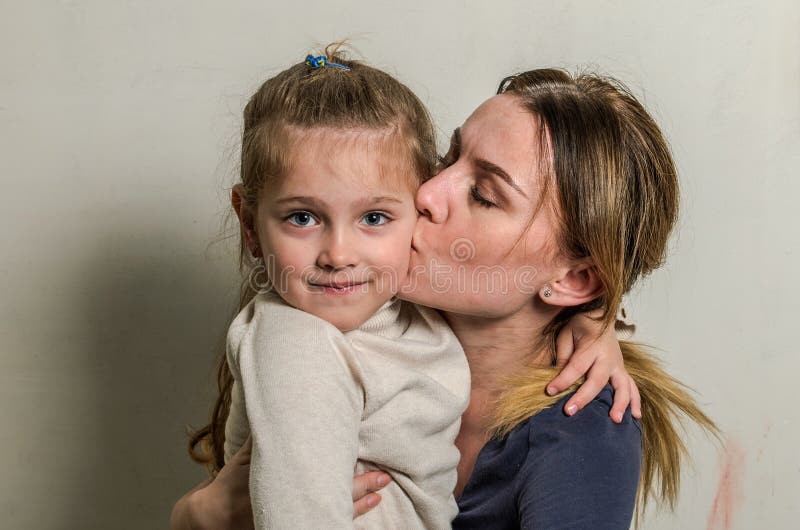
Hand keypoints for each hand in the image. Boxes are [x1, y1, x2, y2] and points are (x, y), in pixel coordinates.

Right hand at [170, 436, 390, 529]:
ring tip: (379, 491)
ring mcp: (293, 519)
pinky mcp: (294, 526)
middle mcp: (290, 504)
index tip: (360, 452)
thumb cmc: (229, 485)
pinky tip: (365, 509)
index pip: (316, 472)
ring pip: (334, 513)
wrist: (211, 520)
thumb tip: (277, 402)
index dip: (341, 465)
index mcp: (280, 482)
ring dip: (359, 503)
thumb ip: (264, 436)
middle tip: (383, 477)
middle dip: (359, 485)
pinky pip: (325, 522)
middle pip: (331, 495)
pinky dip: (345, 516)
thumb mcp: (245, 458)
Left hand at [546, 311, 641, 422]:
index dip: (562, 380)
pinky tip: (636, 416)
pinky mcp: (623, 371)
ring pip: (623, 386)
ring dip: (620, 403)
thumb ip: (564, 354)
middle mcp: (608, 357)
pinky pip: (632, 387)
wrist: (601, 317)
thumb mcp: (566, 334)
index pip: (576, 366)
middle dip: (583, 397)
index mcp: (592, 346)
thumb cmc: (580, 326)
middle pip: (597, 380)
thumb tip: (559, 376)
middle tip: (570, 411)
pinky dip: (636, 401)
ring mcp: (619, 365)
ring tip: (615, 420)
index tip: (550, 391)